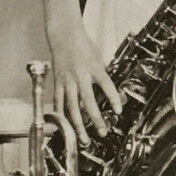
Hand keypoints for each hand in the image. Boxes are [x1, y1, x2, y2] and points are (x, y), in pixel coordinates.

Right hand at [48, 25, 121, 144]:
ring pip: (71, 106)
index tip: (119, 111)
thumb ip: (104, 79)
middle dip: (95, 118)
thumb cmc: (84, 48)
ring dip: (78, 124)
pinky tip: (65, 128)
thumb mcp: (99, 61)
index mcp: (94, 68)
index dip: (113, 98)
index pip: (106, 84)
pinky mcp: (57, 83)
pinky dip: (61, 116)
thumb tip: (115, 98)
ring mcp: (66, 81)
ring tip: (83, 138)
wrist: (64, 37)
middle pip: (88, 100)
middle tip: (102, 132)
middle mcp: (80, 76)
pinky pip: (58, 103)